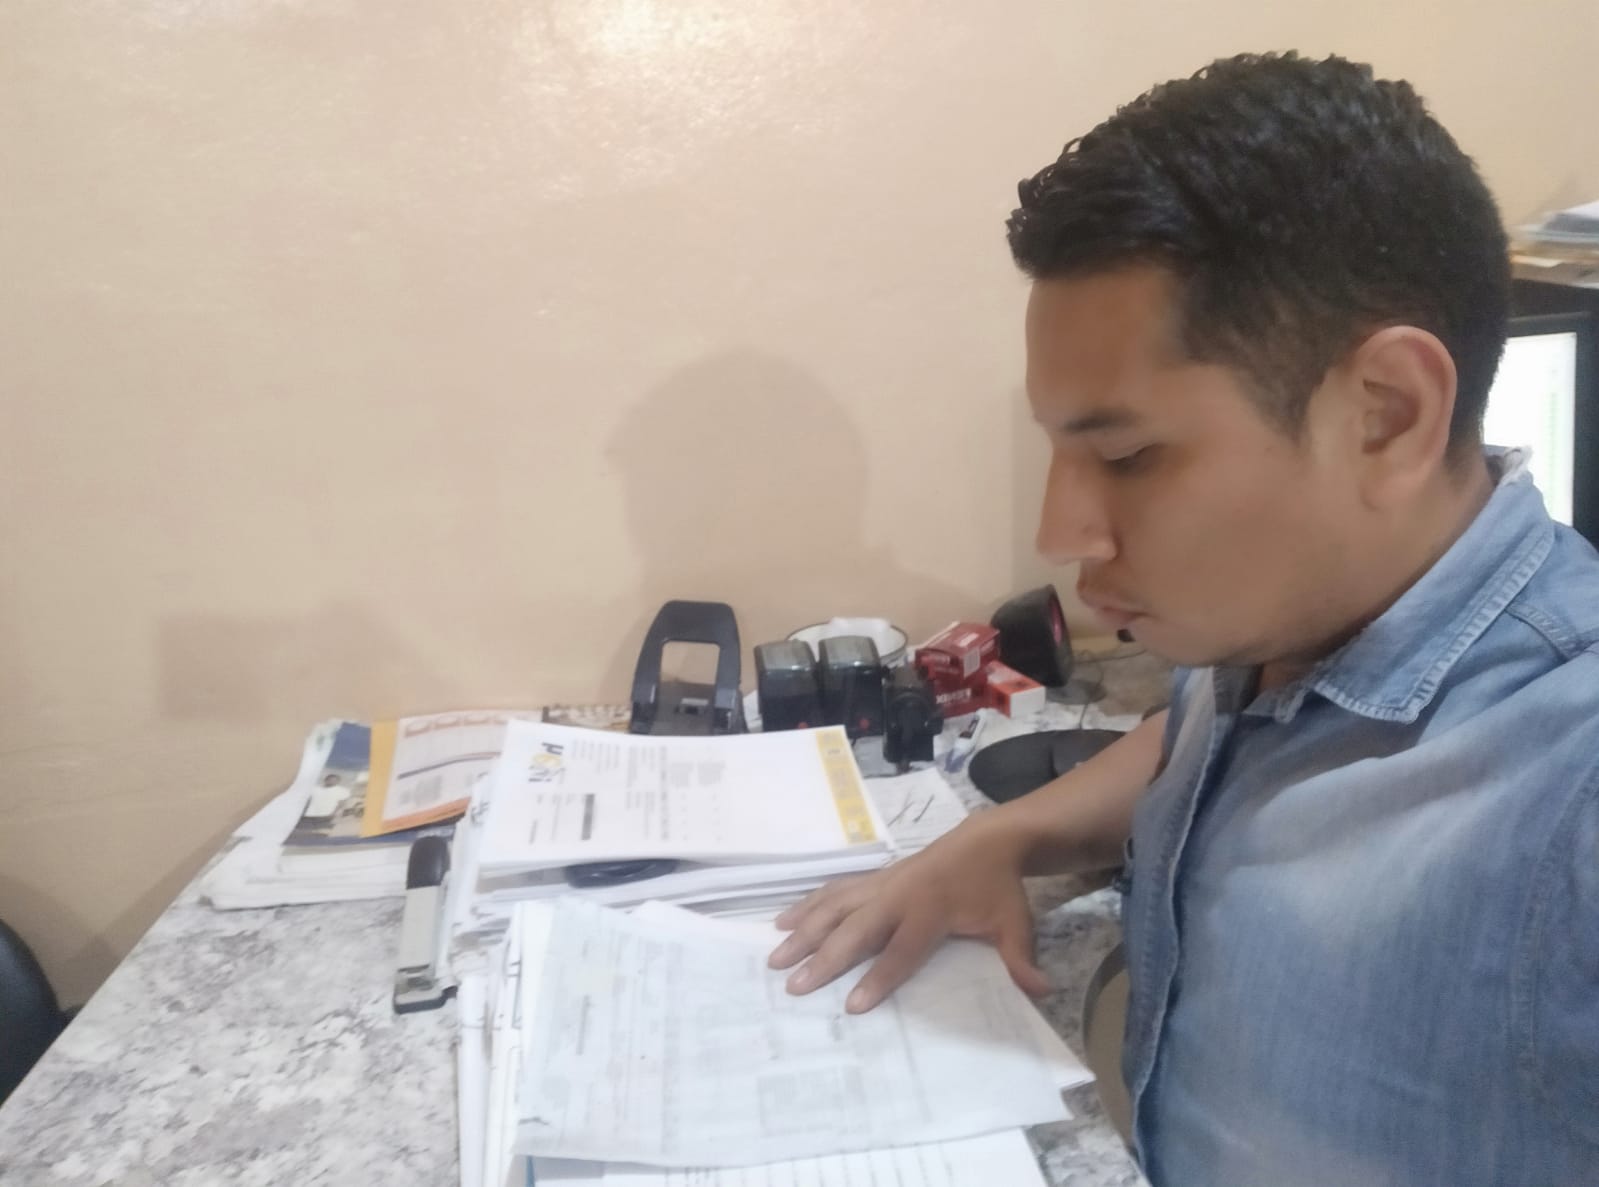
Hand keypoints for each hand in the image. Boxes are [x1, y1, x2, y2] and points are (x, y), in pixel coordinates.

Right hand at [766, 815, 1049, 1013]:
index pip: (901, 952)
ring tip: (776, 954)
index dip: (878, 979)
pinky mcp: (873, 876)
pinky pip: (834, 889)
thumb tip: (1041, 992)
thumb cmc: (997, 887)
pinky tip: (783, 920)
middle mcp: (898, 896)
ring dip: (804, 930)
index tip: (852, 1005)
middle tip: (794, 985)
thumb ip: (1020, 959)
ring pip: (835, 906)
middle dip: (824, 958)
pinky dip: (807, 904)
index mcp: (931, 911)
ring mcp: (881, 883)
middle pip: (855, 930)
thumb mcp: (1014, 923)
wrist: (988, 839)